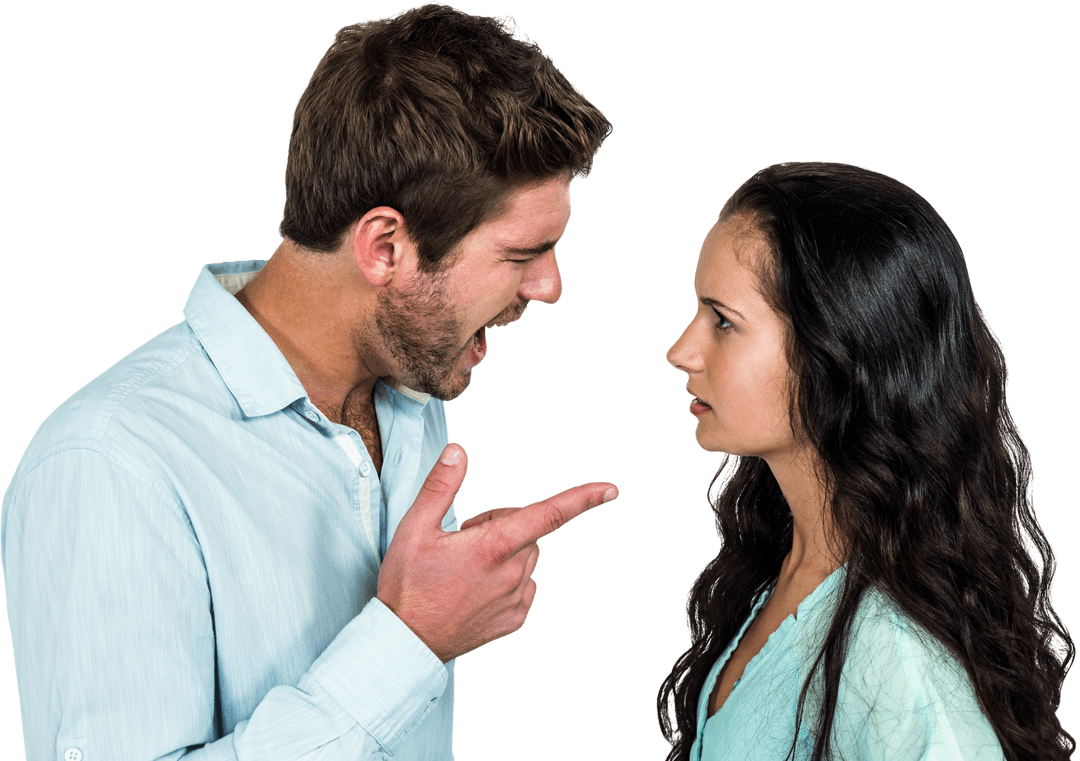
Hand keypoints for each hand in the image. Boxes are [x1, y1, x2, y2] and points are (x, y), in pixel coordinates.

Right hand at [376, 443, 617, 662]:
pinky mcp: (514, 619)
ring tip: (465, 566)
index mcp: (493, 546)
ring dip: (506, 551)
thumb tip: (458, 452)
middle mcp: (512, 573)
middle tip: (464, 539)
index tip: (609, 490)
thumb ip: (441, 486)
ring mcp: (515, 599)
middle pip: (528, 531)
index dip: (581, 499)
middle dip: (504, 525)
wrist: (405, 642)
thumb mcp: (414, 528)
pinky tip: (475, 588)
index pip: (549, 515)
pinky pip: (524, 586)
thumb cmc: (407, 585)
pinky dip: (507, 579)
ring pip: (527, 557)